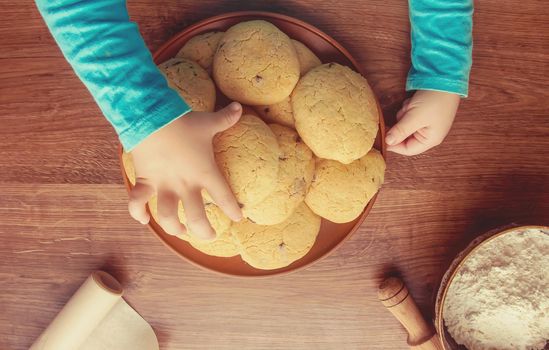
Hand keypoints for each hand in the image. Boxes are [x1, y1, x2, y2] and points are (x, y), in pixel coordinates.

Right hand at [128, 102, 243, 239]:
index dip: (232, 210)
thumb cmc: (183, 122)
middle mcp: (185, 184)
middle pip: (197, 218)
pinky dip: (138, 213)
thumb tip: (239, 107)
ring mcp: (164, 185)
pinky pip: (138, 203)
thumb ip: (225, 118)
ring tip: (180, 231)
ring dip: (174, 228)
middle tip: (210, 236)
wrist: (151, 117)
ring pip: (168, 217)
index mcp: (205, 172)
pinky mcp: (145, 181)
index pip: (224, 197)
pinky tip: (143, 219)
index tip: (238, 218)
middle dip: (204, 232)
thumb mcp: (208, 122)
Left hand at [386, 90, 459, 155]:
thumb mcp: (414, 117)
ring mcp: (426, 123)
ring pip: (405, 124)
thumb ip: (400, 131)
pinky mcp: (422, 113)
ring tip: (410, 105)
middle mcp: (429, 134)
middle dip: (401, 125)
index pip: (408, 150)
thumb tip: (388, 142)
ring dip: (404, 114)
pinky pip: (408, 115)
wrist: (445, 78)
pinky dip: (407, 109)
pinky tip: (413, 101)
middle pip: (405, 137)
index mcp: (430, 140)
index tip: (383, 137)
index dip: (394, 145)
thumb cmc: (433, 100)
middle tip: (403, 113)